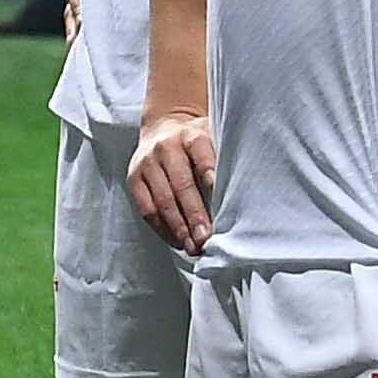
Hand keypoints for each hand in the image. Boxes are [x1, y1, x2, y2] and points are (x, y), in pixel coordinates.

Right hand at [126, 111, 217, 248]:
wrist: (163, 130)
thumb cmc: (196, 142)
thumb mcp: (213, 139)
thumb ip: (224, 160)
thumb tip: (243, 196)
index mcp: (191, 136)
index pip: (202, 155)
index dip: (211, 176)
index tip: (222, 198)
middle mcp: (167, 148)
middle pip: (181, 185)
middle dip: (195, 215)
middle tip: (206, 238)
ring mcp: (147, 164)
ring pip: (162, 201)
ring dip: (179, 228)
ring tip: (192, 247)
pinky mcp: (134, 179)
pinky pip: (147, 209)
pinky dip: (163, 229)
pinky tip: (177, 241)